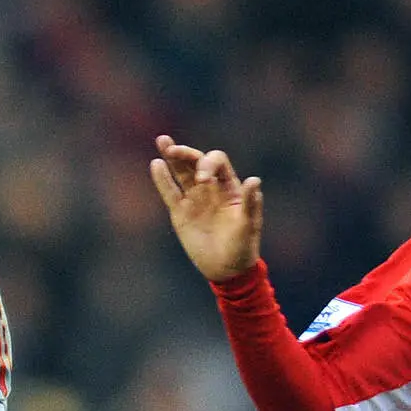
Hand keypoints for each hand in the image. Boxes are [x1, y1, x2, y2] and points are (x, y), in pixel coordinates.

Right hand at [149, 134, 263, 281]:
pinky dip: (163, 179)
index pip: (217, 162)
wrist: (227, 269)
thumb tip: (254, 180)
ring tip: (162, 141)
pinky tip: (156, 164)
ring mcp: (195, 199)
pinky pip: (170, 192)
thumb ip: (250, 202)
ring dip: (172, 157)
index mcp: (229, 186)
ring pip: (182, 172)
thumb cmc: (243, 246)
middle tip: (174, 150)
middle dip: (186, 154)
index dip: (208, 164)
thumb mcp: (248, 225)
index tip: (203, 180)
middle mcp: (211, 188)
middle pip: (196, 161)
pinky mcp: (181, 213)